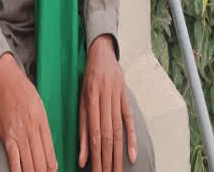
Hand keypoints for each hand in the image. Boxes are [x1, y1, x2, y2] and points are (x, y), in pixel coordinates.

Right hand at [0, 53, 56, 171]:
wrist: (8, 84)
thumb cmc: (25, 96)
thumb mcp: (41, 110)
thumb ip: (43, 129)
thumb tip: (47, 148)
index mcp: (43, 124)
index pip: (50, 151)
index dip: (51, 166)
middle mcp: (33, 131)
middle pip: (40, 159)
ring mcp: (20, 135)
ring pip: (28, 161)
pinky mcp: (7, 137)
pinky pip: (13, 157)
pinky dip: (17, 169)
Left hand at [79, 35, 137, 171]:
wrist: (101, 52)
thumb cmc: (88, 79)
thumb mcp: (80, 102)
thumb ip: (81, 130)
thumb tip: (82, 158)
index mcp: (90, 101)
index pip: (93, 135)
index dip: (96, 156)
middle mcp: (104, 100)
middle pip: (107, 136)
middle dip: (107, 159)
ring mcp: (117, 97)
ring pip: (118, 130)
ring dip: (118, 153)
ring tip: (117, 170)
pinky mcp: (126, 96)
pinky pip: (129, 119)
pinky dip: (131, 137)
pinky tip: (132, 155)